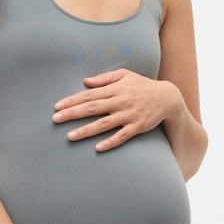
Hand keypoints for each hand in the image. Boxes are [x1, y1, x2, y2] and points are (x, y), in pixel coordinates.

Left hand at [52, 69, 181, 151]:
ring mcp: (129, 115)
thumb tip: (86, 81)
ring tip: (70, 136)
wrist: (167, 97)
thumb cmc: (142, 85)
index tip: (57, 106)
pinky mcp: (138, 127)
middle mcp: (120, 101)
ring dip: (86, 130)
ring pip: (104, 124)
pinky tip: (98, 148)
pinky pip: (122, 136)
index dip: (72, 100)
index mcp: (115, 89)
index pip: (89, 95)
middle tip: (55, 119)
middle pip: (92, 108)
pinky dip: (110, 142)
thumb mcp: (124, 75)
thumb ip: (104, 78)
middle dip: (72, 114)